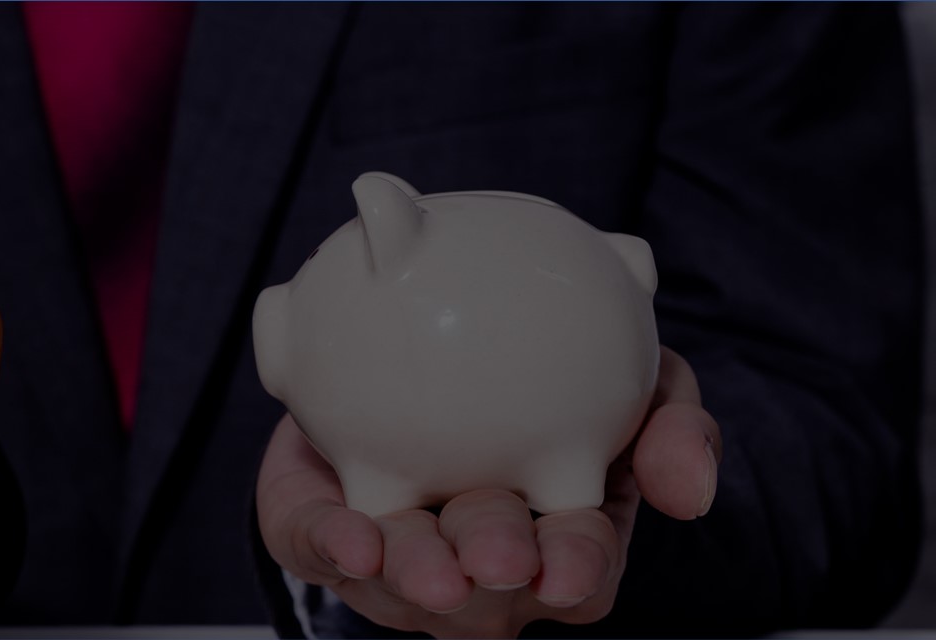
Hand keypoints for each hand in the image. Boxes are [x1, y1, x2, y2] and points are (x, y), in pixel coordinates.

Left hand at [258, 346, 719, 637]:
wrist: (415, 345)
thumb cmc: (535, 382)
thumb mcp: (633, 382)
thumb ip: (671, 420)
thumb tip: (693, 488)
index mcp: (556, 538)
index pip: (576, 573)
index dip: (575, 571)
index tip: (566, 570)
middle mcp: (478, 567)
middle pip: (488, 586)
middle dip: (489, 570)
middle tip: (492, 558)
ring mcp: (398, 560)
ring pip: (402, 577)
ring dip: (411, 569)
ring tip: (408, 559)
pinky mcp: (322, 530)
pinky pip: (319, 543)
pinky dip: (333, 542)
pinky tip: (350, 537)